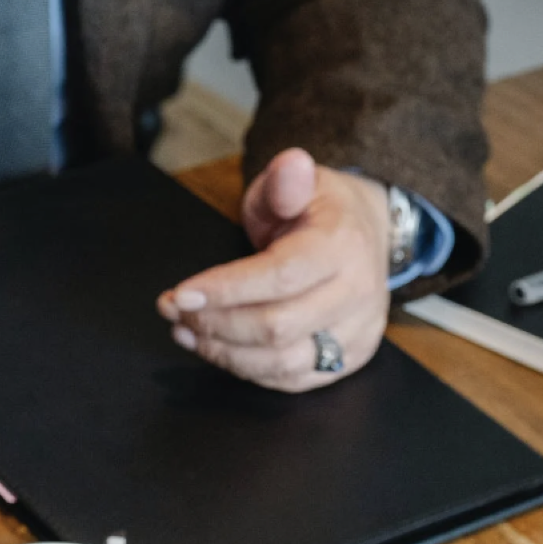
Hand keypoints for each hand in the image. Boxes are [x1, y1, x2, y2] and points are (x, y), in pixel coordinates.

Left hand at [156, 147, 390, 391]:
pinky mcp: (349, 358)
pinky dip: (247, 369)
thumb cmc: (320, 210)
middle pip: (276, 326)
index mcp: (341, 246)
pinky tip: (215, 349)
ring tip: (185, 332)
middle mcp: (356, 293)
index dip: (225, 290)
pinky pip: (292, 379)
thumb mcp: (301, 181)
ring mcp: (356, 332)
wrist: (368, 235)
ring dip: (224, 352)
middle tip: (174, 312)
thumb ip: (286, 179)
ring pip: (282, 361)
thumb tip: (289, 164)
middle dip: (214, 323)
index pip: (279, 277)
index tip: (180, 294)